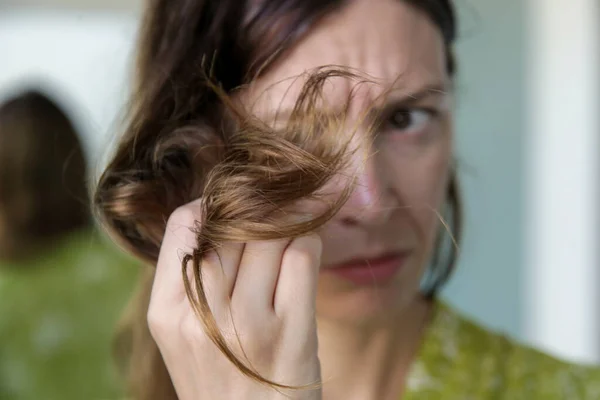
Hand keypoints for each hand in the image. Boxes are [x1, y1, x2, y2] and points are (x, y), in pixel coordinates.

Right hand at [147, 199, 322, 399]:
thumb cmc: (225, 377)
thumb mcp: (189, 332)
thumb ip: (197, 277)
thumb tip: (225, 210)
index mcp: (168, 311)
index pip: (184, 223)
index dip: (213, 206)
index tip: (234, 208)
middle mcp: (203, 316)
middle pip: (231, 224)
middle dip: (256, 211)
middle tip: (274, 209)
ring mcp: (248, 323)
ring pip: (270, 232)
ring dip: (287, 223)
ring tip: (292, 232)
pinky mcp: (292, 331)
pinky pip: (302, 253)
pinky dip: (308, 240)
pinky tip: (306, 250)